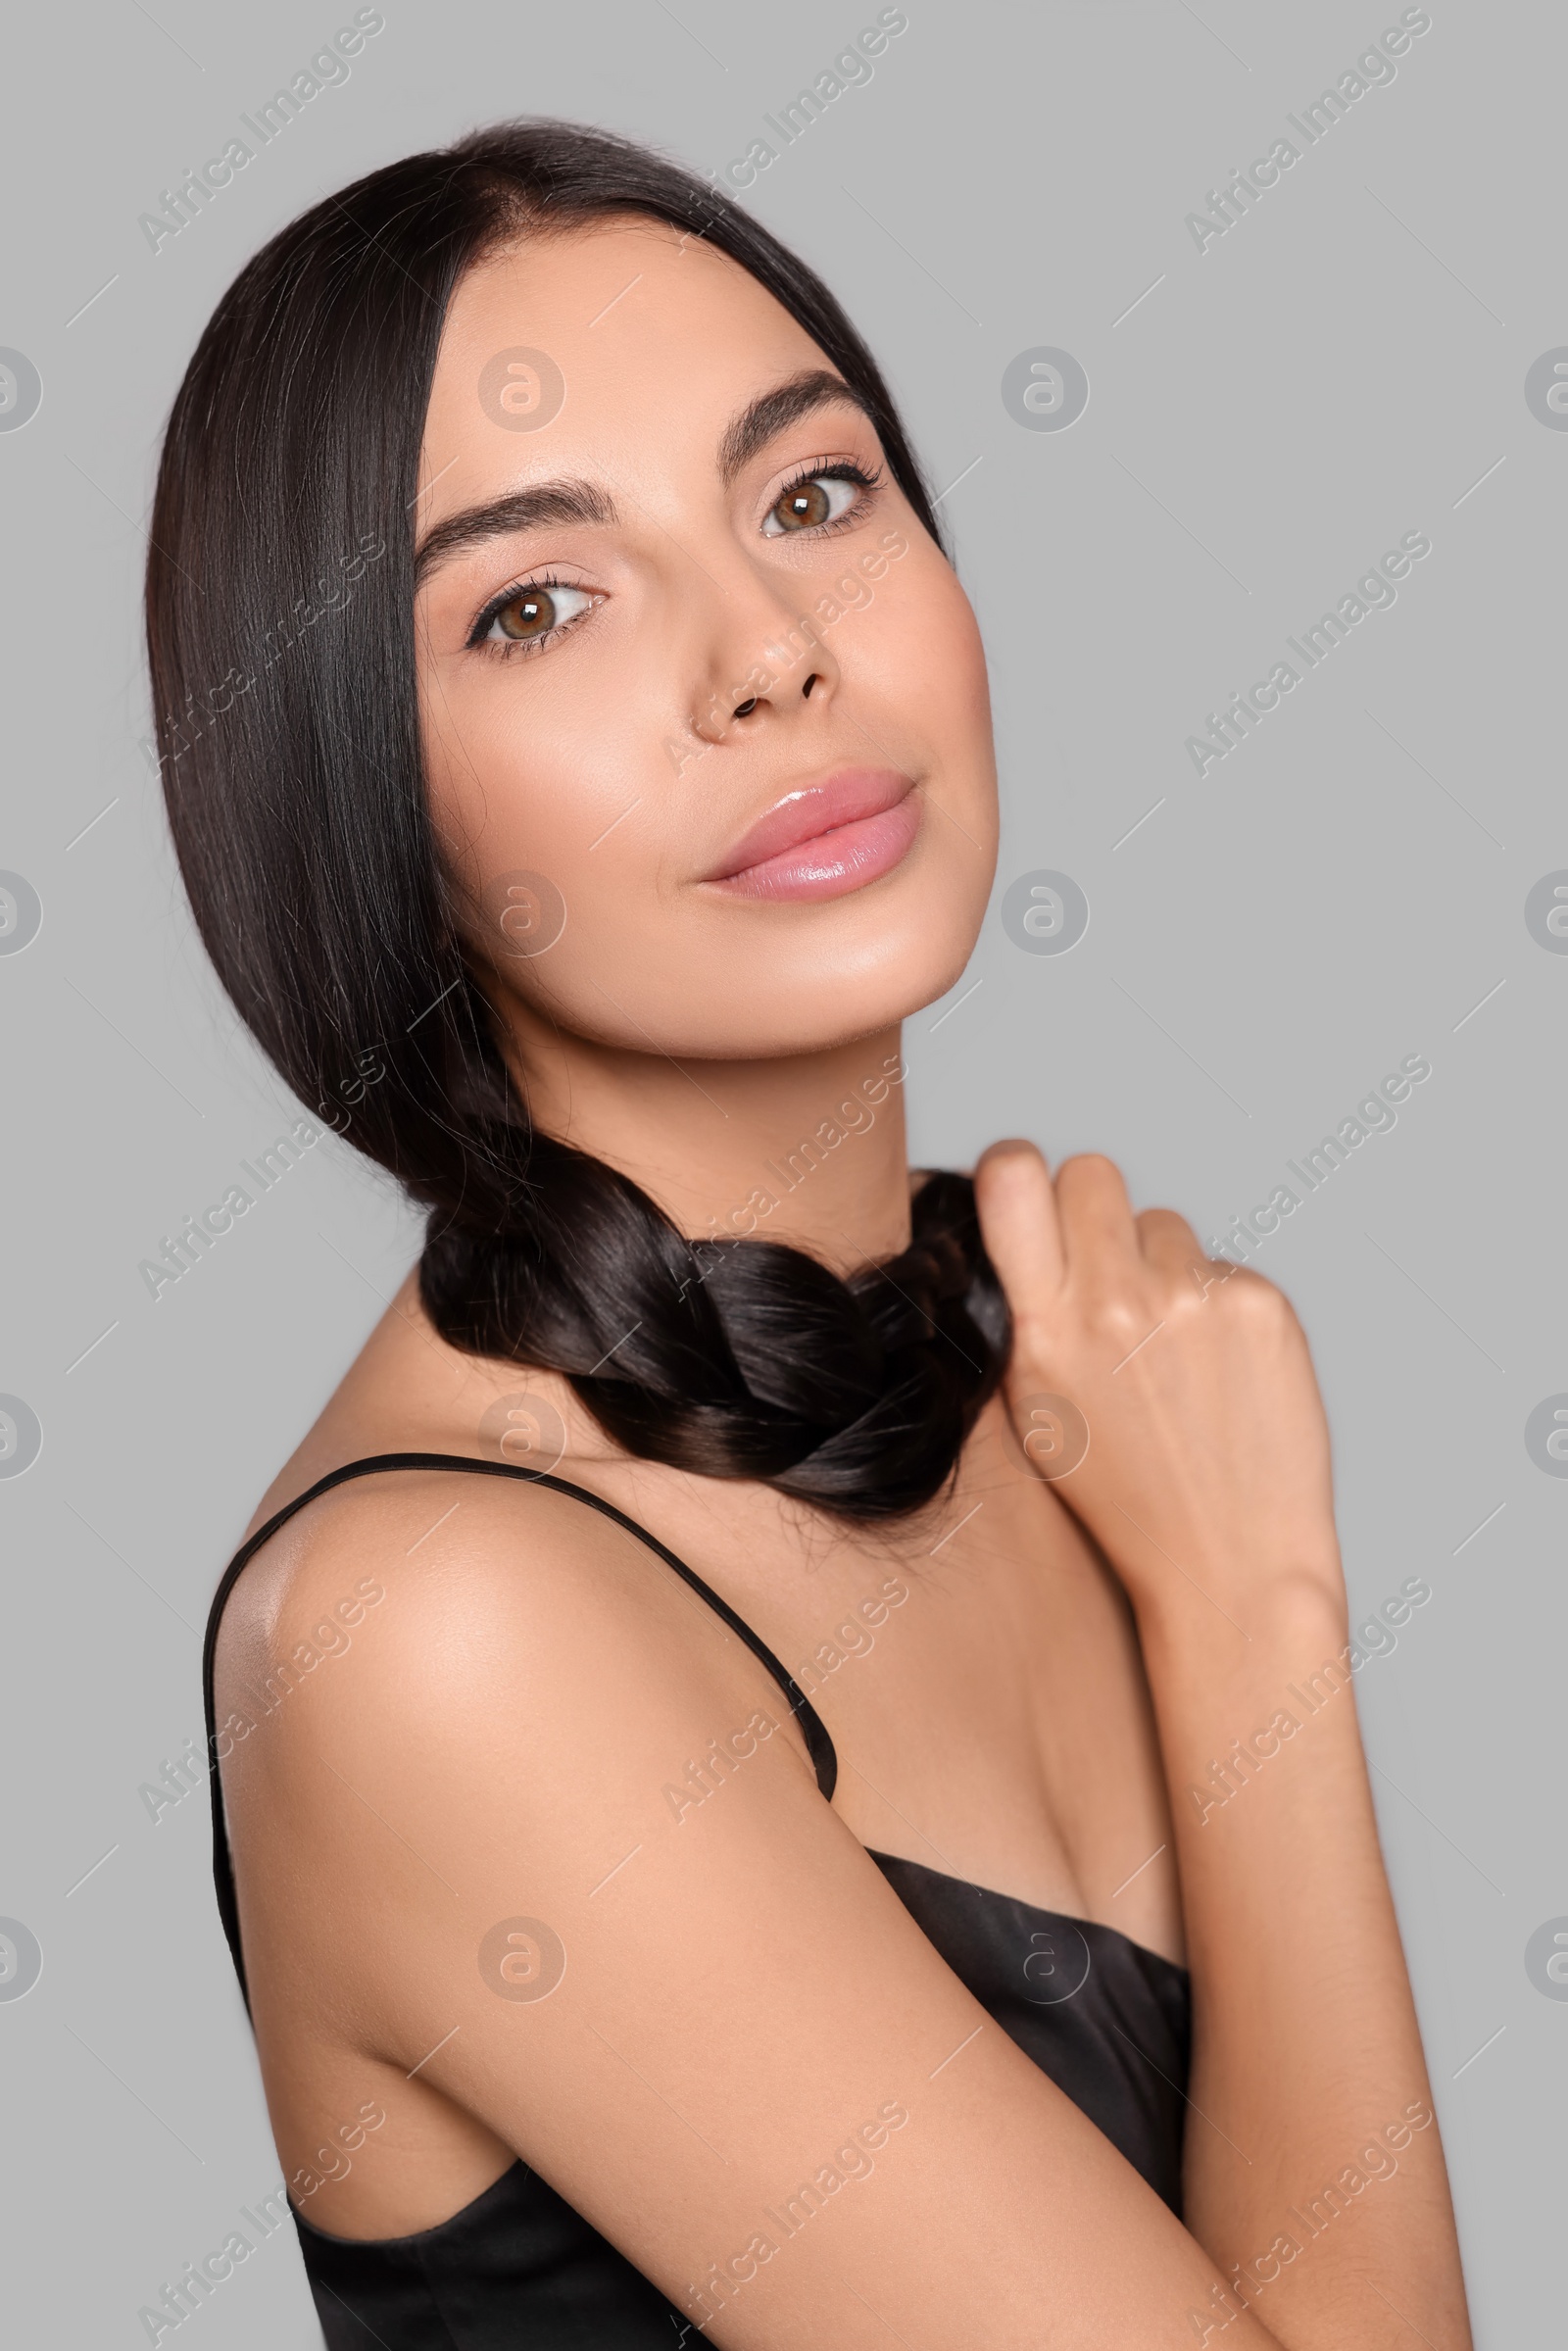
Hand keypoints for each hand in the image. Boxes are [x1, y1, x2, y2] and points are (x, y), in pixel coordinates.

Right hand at [973, 1142, 1343, 1626]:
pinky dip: (1217, 1306)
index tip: (1026, 1189)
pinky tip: (1219, 1370)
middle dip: (1093, 1209)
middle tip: (1106, 1269)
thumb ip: (1026, 1312)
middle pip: (1092, 1172)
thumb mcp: (1037, 1409)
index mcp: (1043, 1330)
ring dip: (1162, 1266)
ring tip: (1171, 1351)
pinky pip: (1221, 1265)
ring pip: (1164, 1223)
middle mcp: (1115, 1303)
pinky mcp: (1259, 1303)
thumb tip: (1020, 1221)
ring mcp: (1192, 1299)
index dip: (1014, 1167)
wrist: (1229, 1557)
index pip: (1011, 1176)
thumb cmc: (1128, 1493)